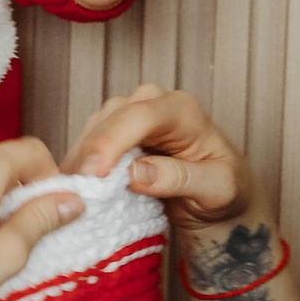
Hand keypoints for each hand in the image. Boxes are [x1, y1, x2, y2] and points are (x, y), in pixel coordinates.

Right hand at [66, 83, 255, 228]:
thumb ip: (180, 179)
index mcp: (183, 110)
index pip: (141, 116)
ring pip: (94, 128)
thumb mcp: (217, 189)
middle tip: (76, 193)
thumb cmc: (226, 189)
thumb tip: (137, 174)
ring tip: (74, 195)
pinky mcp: (115, 134)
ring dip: (81, 160)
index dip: (112, 142)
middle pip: (110, 119)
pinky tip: (75, 188)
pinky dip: (80, 165)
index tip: (95, 174)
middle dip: (90, 154)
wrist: (220, 196)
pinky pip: (89, 143)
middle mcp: (154, 104)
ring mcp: (131, 116)